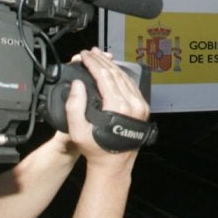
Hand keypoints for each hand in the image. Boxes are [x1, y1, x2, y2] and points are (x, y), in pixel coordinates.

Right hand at [63, 48, 148, 166]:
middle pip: (115, 73)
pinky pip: (131, 86)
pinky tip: (112, 70)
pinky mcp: (143, 108)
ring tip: (99, 57)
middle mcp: (133, 103)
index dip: (91, 62)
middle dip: (100, 60)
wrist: (114, 165)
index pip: (104, 75)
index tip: (83, 55)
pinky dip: (120, 75)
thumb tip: (78, 83)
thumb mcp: (78, 130)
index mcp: (118, 106)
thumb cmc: (96, 149)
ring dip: (110, 65)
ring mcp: (140, 105)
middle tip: (89, 52)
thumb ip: (74, 105)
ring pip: (125, 77)